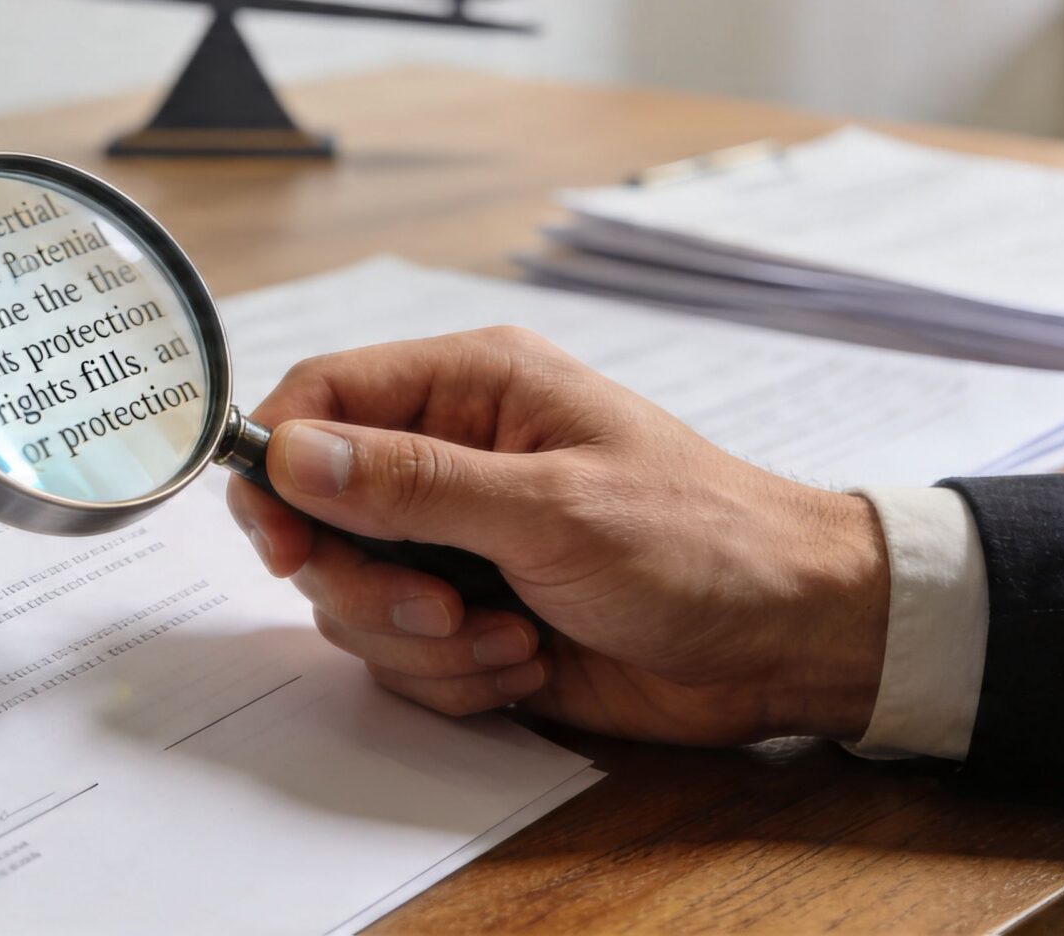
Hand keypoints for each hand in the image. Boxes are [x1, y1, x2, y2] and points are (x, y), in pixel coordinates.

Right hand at [225, 327, 889, 745]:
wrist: (786, 640)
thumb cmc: (699, 542)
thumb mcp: (549, 506)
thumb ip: (410, 482)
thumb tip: (291, 453)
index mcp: (470, 388)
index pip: (321, 400)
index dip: (278, 468)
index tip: (279, 542)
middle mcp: (451, 458)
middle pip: (318, 517)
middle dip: (367, 584)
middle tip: (443, 610)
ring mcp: (458, 542)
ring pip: (352, 597)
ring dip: (421, 640)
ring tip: (511, 639)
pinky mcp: (472, 616)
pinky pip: (402, 655)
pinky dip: (454, 675)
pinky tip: (528, 662)